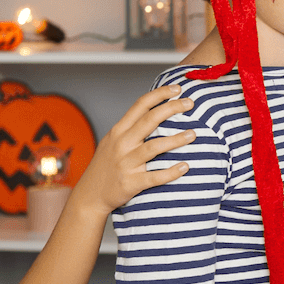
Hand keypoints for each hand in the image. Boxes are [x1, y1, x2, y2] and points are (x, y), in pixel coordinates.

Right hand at [71, 84, 195, 212]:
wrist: (90, 195)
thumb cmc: (106, 167)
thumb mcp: (113, 141)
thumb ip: (132, 128)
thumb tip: (157, 113)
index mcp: (119, 131)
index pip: (140, 105)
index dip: (159, 94)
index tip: (177, 89)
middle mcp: (122, 144)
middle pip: (149, 120)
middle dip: (171, 108)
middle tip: (190, 103)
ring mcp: (126, 163)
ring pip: (154, 147)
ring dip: (176, 139)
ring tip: (193, 134)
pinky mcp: (131, 183)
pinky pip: (154, 176)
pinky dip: (171, 172)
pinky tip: (185, 167)